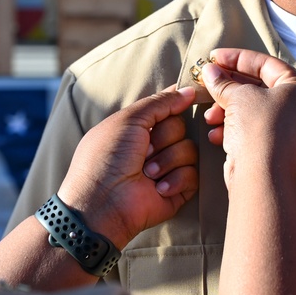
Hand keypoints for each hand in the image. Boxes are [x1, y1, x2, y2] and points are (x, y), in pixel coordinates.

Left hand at [57, 87, 198, 248]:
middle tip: (144, 151)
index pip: (169, 108)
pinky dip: (175, 180)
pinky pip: (193, 175)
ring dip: (167, 160)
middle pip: (181, 127)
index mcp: (139, 128)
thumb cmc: (106, 158)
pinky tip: (157, 188)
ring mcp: (167, 168)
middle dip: (163, 138)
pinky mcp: (178, 190)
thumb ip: (159, 103)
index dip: (178, 104)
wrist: (102, 203)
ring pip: (189, 150)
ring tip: (147, 174)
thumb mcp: (128, 120)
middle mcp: (154, 146)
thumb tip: (189, 91)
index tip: (191, 96)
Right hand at [200, 49, 295, 190]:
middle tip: (207, 81)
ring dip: (226, 110)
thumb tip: (210, 71)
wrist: (261, 178)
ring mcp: (288, 131)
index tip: (215, 57)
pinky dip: (232, 129)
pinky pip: (251, 130)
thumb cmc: (258, 129)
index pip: (266, 64)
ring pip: (251, 111)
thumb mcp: (239, 97)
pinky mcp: (274, 149)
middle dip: (228, 86)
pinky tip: (215, 134)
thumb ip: (224, 82)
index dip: (237, 58)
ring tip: (209, 115)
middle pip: (258, 88)